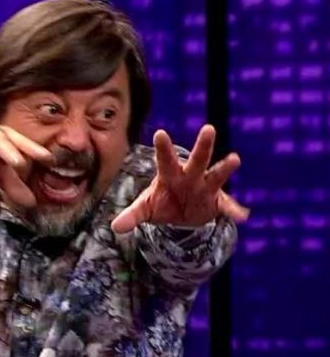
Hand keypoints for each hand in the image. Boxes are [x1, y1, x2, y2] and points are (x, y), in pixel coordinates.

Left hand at [111, 125, 249, 233]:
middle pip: (197, 160)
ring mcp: (205, 188)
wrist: (180, 216)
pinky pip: (227, 206)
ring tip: (235, 159)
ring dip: (225, 168)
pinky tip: (242, 215)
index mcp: (170, 174)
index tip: (160, 133)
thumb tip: (115, 228)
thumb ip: (132, 215)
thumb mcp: (145, 209)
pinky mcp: (217, 202)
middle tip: (209, 128)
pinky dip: (234, 210)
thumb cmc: (161, 203)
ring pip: (216, 176)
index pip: (165, 159)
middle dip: (203, 146)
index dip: (163, 148)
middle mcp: (190, 176)